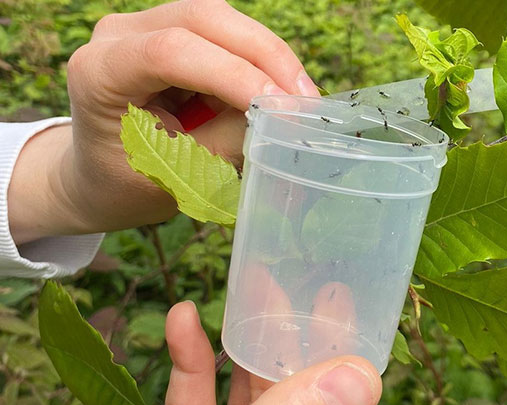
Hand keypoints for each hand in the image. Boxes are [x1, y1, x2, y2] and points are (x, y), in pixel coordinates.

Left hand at [8, 0, 318, 244]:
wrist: (100, 178)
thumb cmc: (130, 185)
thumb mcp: (180, 175)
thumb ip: (228, 139)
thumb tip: (281, 113)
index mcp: (100, 72)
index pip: (170, 52)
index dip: (233, 75)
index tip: (282, 109)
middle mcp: (118, 34)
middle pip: (203, 18)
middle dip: (265, 56)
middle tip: (307, 99)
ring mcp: (146, 25)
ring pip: (222, 20)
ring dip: (269, 56)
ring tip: (301, 99)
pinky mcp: (173, 30)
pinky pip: (227, 33)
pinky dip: (260, 60)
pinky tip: (281, 90)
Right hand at [119, 301, 380, 404]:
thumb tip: (363, 378)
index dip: (342, 355)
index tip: (340, 301)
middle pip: (293, 398)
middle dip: (288, 335)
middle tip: (291, 280)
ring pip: (245, 396)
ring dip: (241, 340)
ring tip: (245, 285)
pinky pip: (192, 404)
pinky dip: (189, 362)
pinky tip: (181, 320)